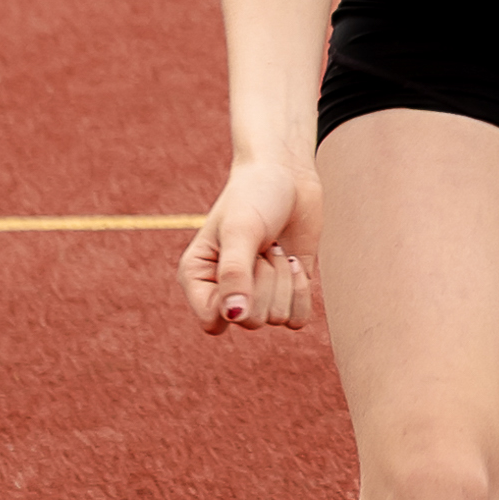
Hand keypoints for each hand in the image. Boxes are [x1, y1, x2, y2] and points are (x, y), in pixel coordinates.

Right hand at [179, 148, 319, 332]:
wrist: (288, 177)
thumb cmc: (254, 197)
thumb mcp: (240, 231)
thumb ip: (234, 273)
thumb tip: (234, 316)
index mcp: (197, 279)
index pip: (213, 322)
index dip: (236, 301)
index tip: (245, 263)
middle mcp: (224, 293)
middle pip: (251, 320)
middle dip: (266, 280)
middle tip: (263, 246)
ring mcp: (257, 296)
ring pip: (277, 318)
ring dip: (284, 280)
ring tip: (275, 248)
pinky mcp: (285, 294)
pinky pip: (297, 319)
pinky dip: (301, 291)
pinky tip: (294, 262)